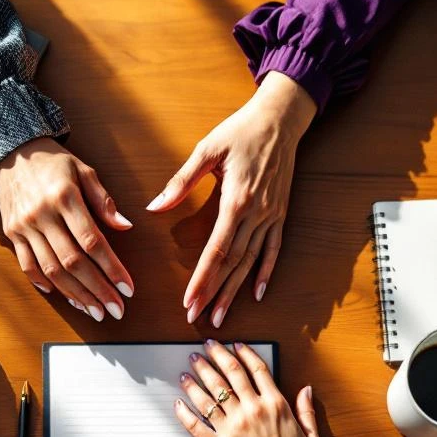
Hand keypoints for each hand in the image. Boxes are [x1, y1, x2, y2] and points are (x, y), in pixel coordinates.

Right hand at [0, 138, 133, 320]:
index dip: (112, 268)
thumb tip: (125, 226)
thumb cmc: (52, 162)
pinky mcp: (12, 233)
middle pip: (73, 262)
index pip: (92, 241)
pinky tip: (63, 296)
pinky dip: (44, 284)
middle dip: (97, 290)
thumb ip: (103, 200)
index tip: (128, 288)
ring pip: (51, 269)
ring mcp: (24, 226)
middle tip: (116, 309)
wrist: (10, 152)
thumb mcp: (83, 170)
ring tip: (94, 311)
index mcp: (64, 196)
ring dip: (75, 294)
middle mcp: (42, 214)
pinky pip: (27, 265)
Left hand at [147, 72, 315, 326]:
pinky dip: (266, 273)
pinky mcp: (280, 214)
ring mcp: (272, 216)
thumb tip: (155, 206)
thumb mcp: (206, 150)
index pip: (217, 250)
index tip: (190, 300)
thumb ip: (180, 182)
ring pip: (252, 262)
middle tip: (197, 318)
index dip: (203, 278)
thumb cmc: (241, 130)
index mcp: (237, 200)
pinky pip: (274, 250)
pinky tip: (257, 293)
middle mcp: (257, 214)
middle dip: (214, 293)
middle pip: (233, 263)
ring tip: (222, 316)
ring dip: (235, 292)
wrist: (281, 119)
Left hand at [174, 340, 318, 436]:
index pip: (256, 370)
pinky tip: (178, 402)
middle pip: (229, 375)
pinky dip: (184, 413)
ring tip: (187, 369)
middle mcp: (252, 411)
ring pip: (209, 396)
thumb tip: (305, 389)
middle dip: (214, 357)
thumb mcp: (312, 436)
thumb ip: (306, 410)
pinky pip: (196, 426)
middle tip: (204, 348)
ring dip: (196, 379)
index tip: (233, 344)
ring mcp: (233, 429)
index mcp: (275, 405)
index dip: (243, 353)